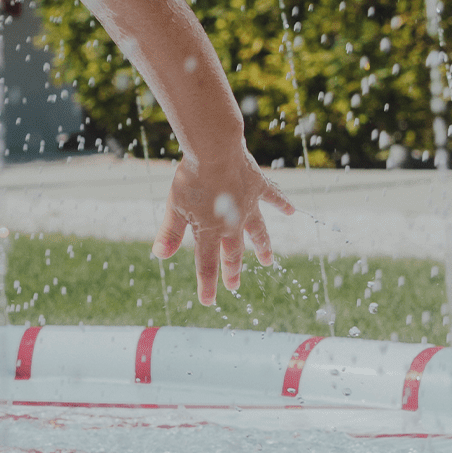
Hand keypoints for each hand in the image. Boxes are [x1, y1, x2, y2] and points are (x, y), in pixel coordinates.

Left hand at [152, 149, 294, 305]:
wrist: (215, 151)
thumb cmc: (191, 179)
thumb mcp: (175, 207)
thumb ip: (170, 233)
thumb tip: (160, 256)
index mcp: (210, 231)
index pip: (206, 265)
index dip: (207, 285)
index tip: (208, 301)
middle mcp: (232, 224)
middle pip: (232, 252)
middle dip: (232, 270)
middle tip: (234, 285)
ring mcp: (249, 206)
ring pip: (257, 232)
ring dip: (262, 247)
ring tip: (267, 261)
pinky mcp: (259, 187)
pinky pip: (273, 198)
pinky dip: (282, 204)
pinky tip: (291, 211)